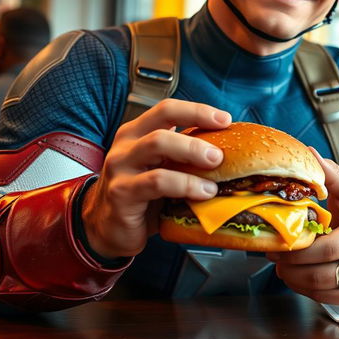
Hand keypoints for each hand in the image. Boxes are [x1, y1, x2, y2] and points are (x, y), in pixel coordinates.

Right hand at [81, 98, 230, 258]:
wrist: (107, 229)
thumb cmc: (141, 196)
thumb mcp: (161, 170)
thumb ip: (183, 158)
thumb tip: (230, 153)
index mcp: (137, 133)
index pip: (167, 109)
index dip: (198, 110)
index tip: (225, 119)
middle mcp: (126, 144)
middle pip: (163, 118)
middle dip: (198, 126)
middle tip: (221, 151)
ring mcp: (121, 167)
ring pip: (158, 144)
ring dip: (193, 154)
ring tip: (215, 174)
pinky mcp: (121, 193)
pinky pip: (157, 181)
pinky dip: (185, 185)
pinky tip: (202, 193)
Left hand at [266, 149, 338, 305]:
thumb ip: (331, 175)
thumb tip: (310, 154)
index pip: (326, 248)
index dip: (296, 250)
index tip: (278, 242)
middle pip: (318, 272)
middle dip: (289, 265)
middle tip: (274, 255)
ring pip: (318, 289)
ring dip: (292, 279)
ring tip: (282, 265)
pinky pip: (324, 299)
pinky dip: (304, 289)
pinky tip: (297, 276)